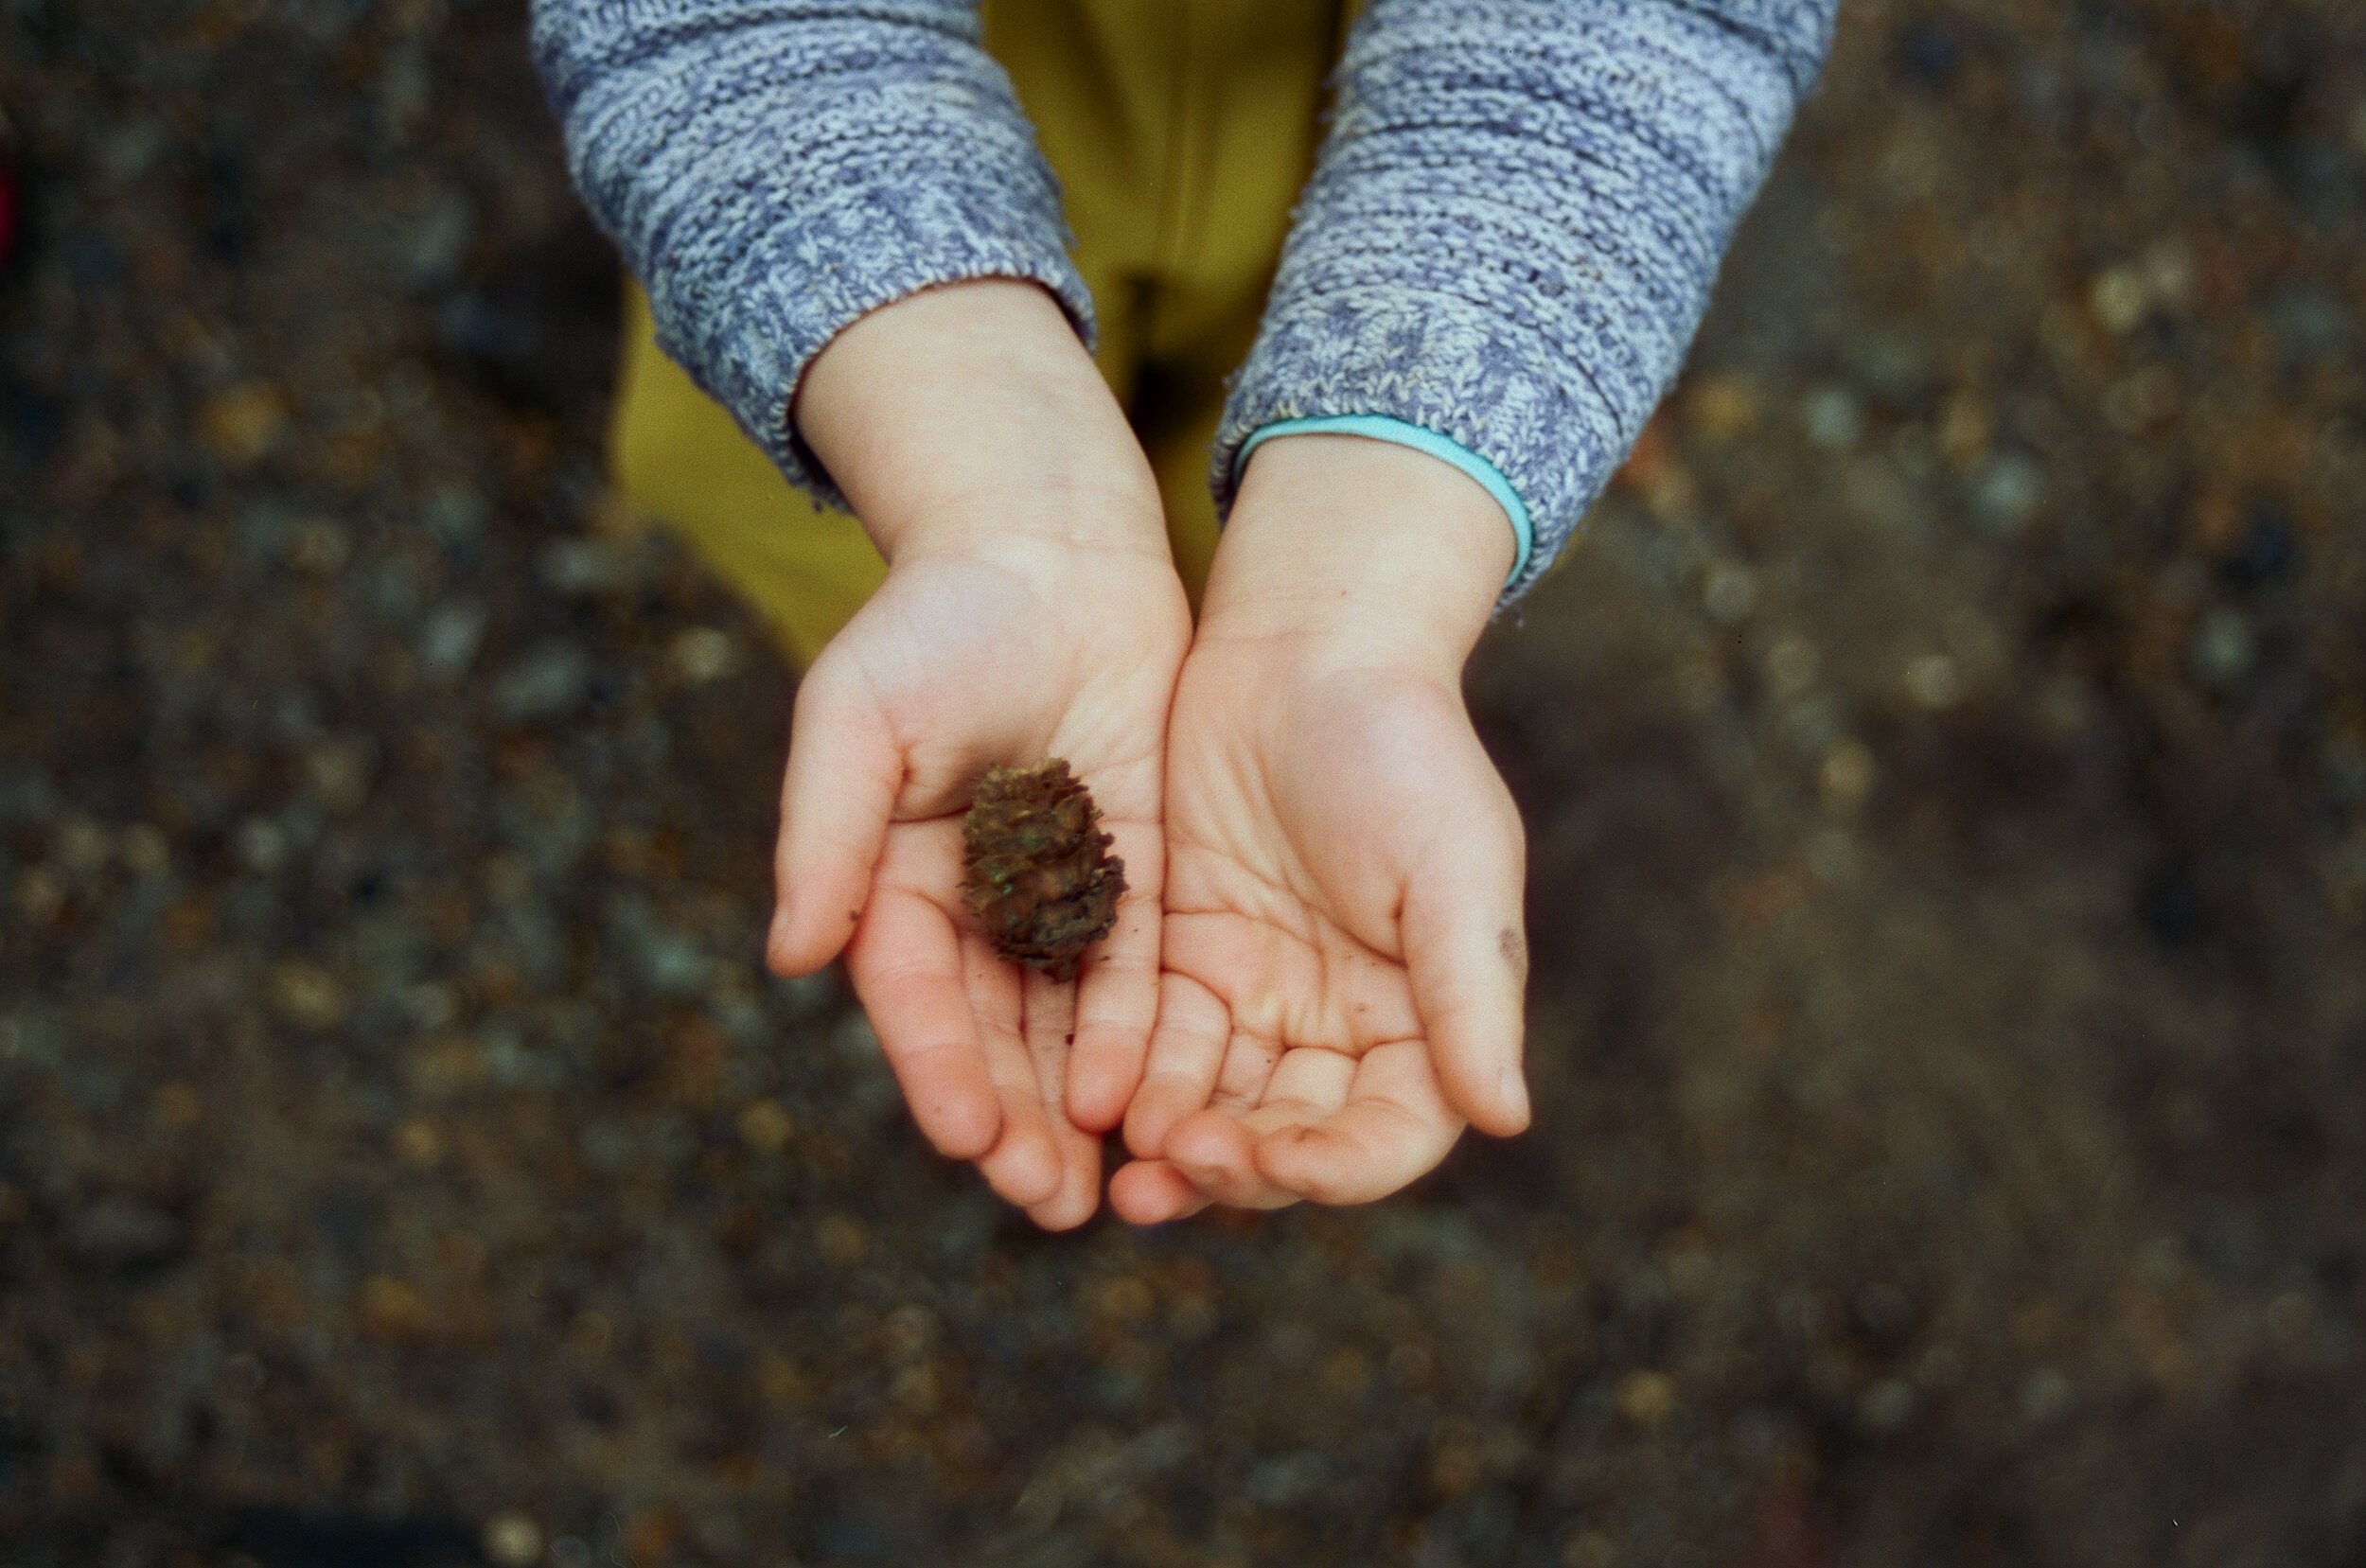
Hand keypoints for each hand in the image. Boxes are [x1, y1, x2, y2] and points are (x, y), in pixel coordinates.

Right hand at [765, 280, 1189, 1228]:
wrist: (1050, 544)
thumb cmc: (936, 619)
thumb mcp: (860, 715)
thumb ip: (825, 832)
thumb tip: (788, 955)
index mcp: (892, 874)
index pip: (911, 992)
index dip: (937, 1065)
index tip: (962, 1136)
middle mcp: (969, 901)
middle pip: (988, 1031)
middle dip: (1011, 1119)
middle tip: (1042, 1202)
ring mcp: (1050, 891)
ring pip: (1058, 1021)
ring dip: (1070, 1108)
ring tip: (1093, 1193)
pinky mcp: (1128, 870)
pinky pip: (1131, 968)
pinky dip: (1132, 1036)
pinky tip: (1144, 1102)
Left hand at [1109, 436, 1531, 1222]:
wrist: (1305, 642)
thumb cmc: (1403, 745)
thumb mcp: (1454, 866)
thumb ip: (1472, 995)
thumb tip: (1506, 1119)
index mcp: (1424, 1019)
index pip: (1387, 1135)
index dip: (1335, 1170)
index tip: (1276, 1165)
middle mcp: (1340, 1025)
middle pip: (1288, 1137)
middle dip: (1234, 1169)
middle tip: (1167, 1176)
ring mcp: (1257, 994)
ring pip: (1214, 1104)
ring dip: (1172, 1146)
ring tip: (1126, 1173)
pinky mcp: (1182, 956)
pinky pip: (1151, 1041)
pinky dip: (1126, 1081)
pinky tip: (1090, 1105)